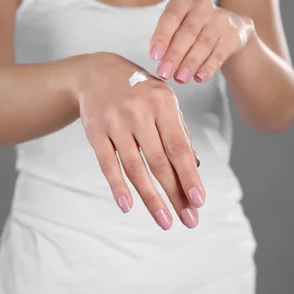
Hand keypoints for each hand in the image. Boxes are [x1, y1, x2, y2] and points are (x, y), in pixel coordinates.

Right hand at [77, 52, 204, 229]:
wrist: (96, 72)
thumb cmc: (138, 90)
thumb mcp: (164, 100)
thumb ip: (178, 131)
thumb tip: (194, 166)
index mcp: (163, 102)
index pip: (179, 147)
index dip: (189, 176)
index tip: (199, 201)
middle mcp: (139, 111)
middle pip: (159, 161)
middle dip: (175, 193)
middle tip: (189, 220)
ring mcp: (115, 122)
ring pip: (134, 167)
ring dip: (151, 198)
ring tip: (165, 220)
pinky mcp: (95, 131)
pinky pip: (107, 164)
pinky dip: (117, 186)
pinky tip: (128, 206)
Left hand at [149, 0, 254, 83]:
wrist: (230, 26)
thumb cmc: (193, 28)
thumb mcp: (177, 25)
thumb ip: (167, 39)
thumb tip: (160, 60)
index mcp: (183, 2)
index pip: (171, 17)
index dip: (162, 36)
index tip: (154, 56)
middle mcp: (202, 7)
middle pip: (187, 33)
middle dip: (174, 55)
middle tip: (164, 73)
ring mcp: (219, 20)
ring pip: (203, 44)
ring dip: (190, 63)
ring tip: (180, 78)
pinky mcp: (232, 35)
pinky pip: (218, 54)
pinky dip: (208, 67)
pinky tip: (199, 78)